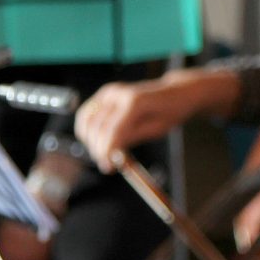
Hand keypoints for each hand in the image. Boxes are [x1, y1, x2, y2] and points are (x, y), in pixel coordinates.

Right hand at [73, 68, 236, 170]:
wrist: (173, 92)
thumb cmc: (169, 111)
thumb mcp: (156, 129)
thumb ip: (131, 138)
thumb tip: (112, 153)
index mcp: (134, 102)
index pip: (112, 130)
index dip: (107, 151)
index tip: (108, 167)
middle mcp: (117, 93)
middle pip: (97, 127)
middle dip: (99, 149)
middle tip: (107, 164)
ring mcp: (108, 92)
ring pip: (87, 120)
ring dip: (90, 141)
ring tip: (103, 154)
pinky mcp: (104, 94)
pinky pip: (87, 114)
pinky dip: (87, 129)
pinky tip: (97, 141)